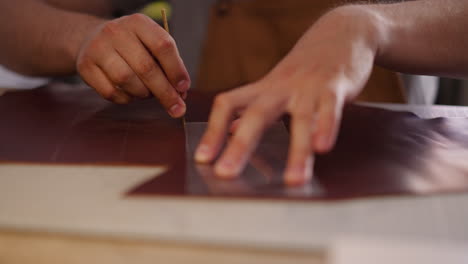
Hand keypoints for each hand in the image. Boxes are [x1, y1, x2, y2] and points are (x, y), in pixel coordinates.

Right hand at [76, 14, 189, 117]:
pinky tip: (130, 94)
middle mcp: (116, 32)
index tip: (184, 88)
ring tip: (148, 93)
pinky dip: (126, 99)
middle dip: (165, 92)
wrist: (92, 39)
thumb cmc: (133, 47)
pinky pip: (110, 92)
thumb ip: (169, 66)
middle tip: (177, 108)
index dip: (176, 70)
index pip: (163, 46)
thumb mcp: (151, 45)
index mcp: (139, 23)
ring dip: (143, 94)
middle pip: (146, 67)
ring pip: (127, 80)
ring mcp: (98, 48)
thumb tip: (180, 95)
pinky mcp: (85, 66)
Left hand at [194, 6, 379, 184]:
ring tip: (292, 180)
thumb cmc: (305, 67)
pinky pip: (330, 108)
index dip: (213, 130)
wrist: (343, 33)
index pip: (228, 104)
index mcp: (264, 88)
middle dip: (240, 146)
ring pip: (300, 118)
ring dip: (296, 151)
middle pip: (256, 114)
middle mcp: (282, 87)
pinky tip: (322, 148)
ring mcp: (309, 86)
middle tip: (226, 174)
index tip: (203, 158)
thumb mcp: (275, 85)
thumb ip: (254, 107)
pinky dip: (326, 127)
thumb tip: (231, 129)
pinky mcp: (335, 85)